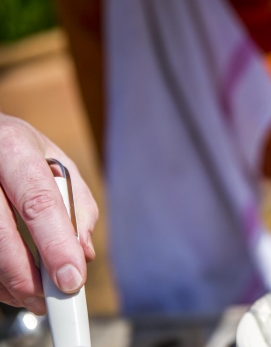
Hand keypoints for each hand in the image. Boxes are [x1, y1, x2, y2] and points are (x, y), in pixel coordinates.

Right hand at [0, 114, 96, 314]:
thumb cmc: (20, 152)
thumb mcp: (55, 162)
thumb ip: (76, 205)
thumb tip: (84, 253)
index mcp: (14, 149)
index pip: (38, 202)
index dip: (55, 246)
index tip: (71, 280)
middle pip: (0, 235)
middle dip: (27, 278)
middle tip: (49, 300)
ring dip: (7, 286)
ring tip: (31, 296)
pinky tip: (9, 284)